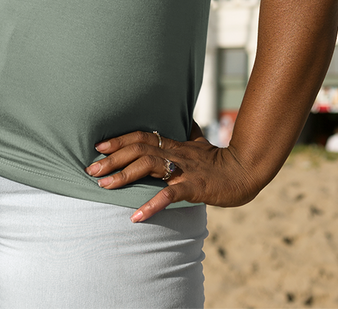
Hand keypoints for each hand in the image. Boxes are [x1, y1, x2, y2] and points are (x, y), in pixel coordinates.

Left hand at [85, 127, 260, 222]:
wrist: (246, 171)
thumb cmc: (222, 161)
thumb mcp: (202, 144)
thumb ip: (190, 134)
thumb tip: (186, 122)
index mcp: (176, 145)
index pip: (143, 137)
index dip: (120, 140)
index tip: (99, 146)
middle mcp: (176, 154)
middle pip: (139, 149)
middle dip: (113, 158)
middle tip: (91, 169)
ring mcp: (185, 169)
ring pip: (149, 166)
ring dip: (124, 176)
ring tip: (104, 186)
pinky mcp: (195, 186)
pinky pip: (169, 194)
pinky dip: (151, 204)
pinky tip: (136, 216)